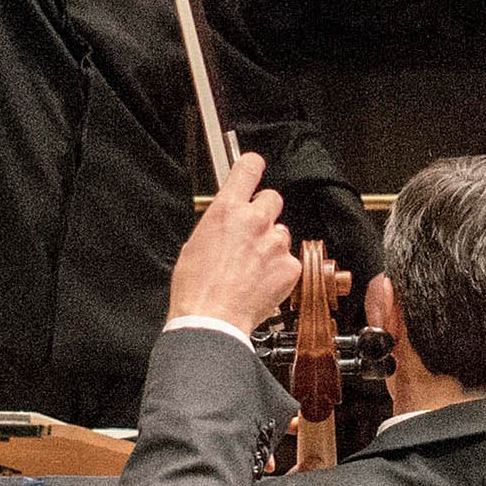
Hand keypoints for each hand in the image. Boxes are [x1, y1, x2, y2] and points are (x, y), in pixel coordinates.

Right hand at [165, 154, 299, 332]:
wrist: (212, 319)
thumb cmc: (196, 288)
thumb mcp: (195, 244)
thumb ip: (217, 224)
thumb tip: (225, 221)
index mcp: (227, 210)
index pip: (248, 168)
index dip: (252, 166)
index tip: (254, 167)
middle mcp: (255, 220)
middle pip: (272, 198)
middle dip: (263, 212)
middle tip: (251, 232)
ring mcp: (275, 243)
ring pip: (281, 232)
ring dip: (271, 243)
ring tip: (252, 266)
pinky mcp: (290, 266)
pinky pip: (289, 260)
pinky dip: (278, 269)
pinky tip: (261, 282)